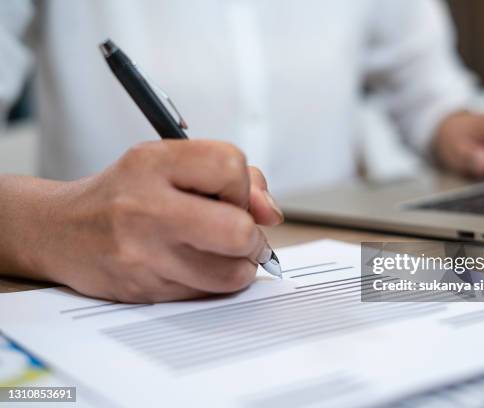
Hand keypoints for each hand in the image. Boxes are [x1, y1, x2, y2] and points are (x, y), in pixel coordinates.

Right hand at [0, 140, 282, 302]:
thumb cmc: (124, 193)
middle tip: (245, 236)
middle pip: (238, 230)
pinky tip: (196, 266)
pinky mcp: (144, 290)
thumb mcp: (169, 164)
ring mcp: (143, 254)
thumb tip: (271, 213)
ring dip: (241, 266)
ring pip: (231, 273)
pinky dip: (215, 283)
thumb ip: (231, 177)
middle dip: (253, 237)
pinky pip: (207, 294)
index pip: (231, 167)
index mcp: (153, 163)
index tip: (232, 196)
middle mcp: (145, 208)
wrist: (60, 230)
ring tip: (224, 253)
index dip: (244, 186)